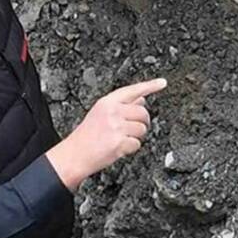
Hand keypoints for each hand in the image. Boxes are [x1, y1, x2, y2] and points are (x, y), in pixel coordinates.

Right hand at [45, 78, 167, 189]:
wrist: (74, 155)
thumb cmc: (86, 136)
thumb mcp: (100, 113)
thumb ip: (121, 106)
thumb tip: (141, 99)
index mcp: (107, 102)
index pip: (133, 90)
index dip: (150, 86)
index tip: (162, 82)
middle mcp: (112, 111)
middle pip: (143, 113)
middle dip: (142, 123)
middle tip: (132, 130)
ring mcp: (116, 127)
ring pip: (142, 129)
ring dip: (135, 137)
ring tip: (120, 139)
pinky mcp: (119, 142)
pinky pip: (137, 144)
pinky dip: (130, 149)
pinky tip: (118, 148)